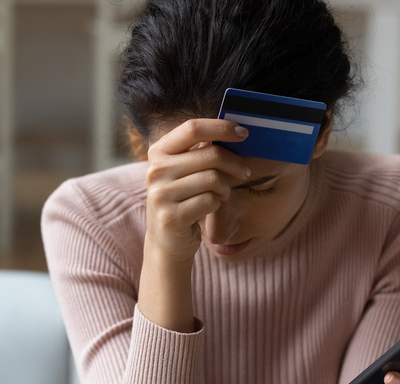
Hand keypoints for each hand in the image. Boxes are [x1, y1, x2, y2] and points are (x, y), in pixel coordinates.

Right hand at [144, 119, 249, 262]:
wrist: (166, 240)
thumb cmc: (183, 198)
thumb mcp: (184, 170)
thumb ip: (201, 150)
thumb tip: (234, 130)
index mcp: (158, 151)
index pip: (193, 128)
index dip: (221, 128)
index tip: (243, 133)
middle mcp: (155, 170)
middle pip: (210, 154)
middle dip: (235, 163)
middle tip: (245, 172)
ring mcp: (160, 194)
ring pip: (213, 179)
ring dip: (226, 187)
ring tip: (223, 194)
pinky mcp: (171, 217)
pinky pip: (210, 201)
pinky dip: (218, 203)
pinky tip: (211, 207)